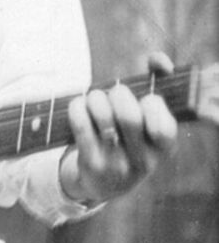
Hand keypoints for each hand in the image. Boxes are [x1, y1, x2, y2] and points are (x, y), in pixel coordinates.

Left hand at [60, 51, 177, 204]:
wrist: (103, 183)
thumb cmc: (127, 139)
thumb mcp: (146, 123)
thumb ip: (155, 87)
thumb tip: (158, 59)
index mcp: (162, 149)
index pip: (164, 124)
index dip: (153, 103)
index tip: (144, 99)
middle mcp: (143, 161)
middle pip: (129, 116)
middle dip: (118, 95)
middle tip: (113, 95)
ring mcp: (116, 165)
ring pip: (104, 117)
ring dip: (95, 98)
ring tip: (93, 99)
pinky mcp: (91, 165)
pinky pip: (81, 126)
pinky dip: (77, 108)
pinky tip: (77, 106)